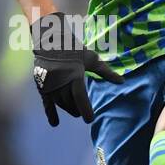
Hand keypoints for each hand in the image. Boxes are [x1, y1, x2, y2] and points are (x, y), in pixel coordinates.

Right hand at [30, 11, 120, 125]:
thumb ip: (106, 72)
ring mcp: (50, 86)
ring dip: (68, 109)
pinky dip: (51, 114)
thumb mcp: (92, 59)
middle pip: (71, 103)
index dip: (86, 110)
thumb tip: (122, 82)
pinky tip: (55, 123)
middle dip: (78, 109)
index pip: (80, 98)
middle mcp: (61, 83)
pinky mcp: (42, 87)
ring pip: (61, 104)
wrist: (50, 41)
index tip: (90, 120)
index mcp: (74, 76)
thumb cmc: (74, 49)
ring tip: (74, 111)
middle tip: (82, 112)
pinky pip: (46, 104)